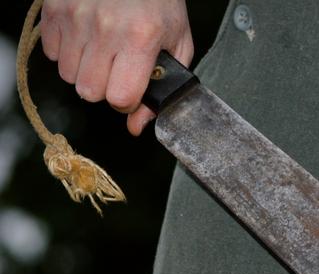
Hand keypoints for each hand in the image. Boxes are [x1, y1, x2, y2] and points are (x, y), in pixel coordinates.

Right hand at [40, 0, 193, 135]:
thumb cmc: (159, 2)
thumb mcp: (177, 43)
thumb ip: (163, 87)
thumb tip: (136, 126)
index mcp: (140, 39)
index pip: (121, 98)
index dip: (128, 101)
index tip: (133, 90)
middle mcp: (105, 29)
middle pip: (91, 92)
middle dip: (105, 89)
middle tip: (117, 70)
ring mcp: (76, 17)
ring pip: (69, 76)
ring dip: (85, 72)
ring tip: (103, 52)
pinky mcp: (55, 9)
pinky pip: (52, 54)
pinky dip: (67, 53)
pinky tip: (86, 39)